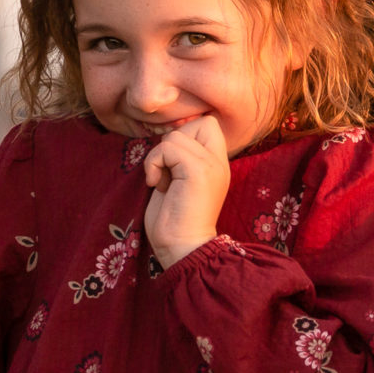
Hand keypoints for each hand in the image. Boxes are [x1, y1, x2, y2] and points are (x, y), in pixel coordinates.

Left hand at [142, 115, 229, 267]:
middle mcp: (219, 162)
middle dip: (173, 142)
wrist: (182, 249)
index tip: (173, 163)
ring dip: (158, 157)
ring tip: (162, 182)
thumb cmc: (174, 222)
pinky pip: (168, 148)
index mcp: (217, 164)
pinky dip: (154, 163)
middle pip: (199, 122)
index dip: (186, 134)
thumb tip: (167, 135)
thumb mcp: (179, 181)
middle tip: (168, 172)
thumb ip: (180, 158)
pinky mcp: (198, 171)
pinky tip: (156, 184)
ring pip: (176, 135)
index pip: (209, 124)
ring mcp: (211, 165)